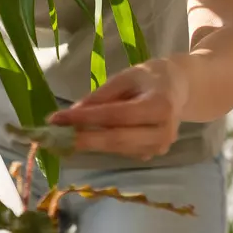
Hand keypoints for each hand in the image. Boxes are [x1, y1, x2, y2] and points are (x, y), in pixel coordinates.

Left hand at [49, 59, 186, 160]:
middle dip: (83, 139)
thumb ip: (101, 96)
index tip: (56, 119)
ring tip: (62, 137)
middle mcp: (163, 131)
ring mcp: (160, 147)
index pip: (116, 115)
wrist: (180, 89)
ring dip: (88, 144)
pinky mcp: (153, 154)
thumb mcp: (126, 77)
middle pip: (117, 139)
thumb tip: (73, 114)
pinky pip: (122, 152)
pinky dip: (102, 146)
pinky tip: (85, 138)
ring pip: (117, 149)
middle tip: (52, 138)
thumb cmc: (150, 78)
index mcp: (160, 105)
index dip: (85, 119)